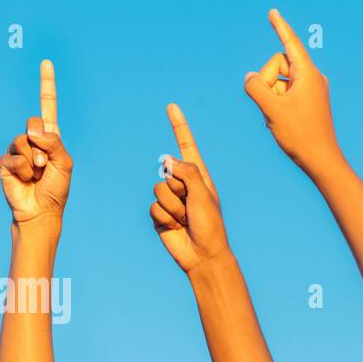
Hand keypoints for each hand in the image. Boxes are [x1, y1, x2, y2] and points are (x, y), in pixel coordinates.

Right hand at [0, 60, 72, 224]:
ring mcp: (17, 150)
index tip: (46, 62)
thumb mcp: (64, 162)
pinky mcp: (5, 162)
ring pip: (22, 141)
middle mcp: (32, 139)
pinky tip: (25, 179)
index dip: (46, 84)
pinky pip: (12, 157)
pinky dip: (22, 170)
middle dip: (41, 143)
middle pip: (33, 122)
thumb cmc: (56, 189)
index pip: (47, 105)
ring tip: (37, 174)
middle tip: (45, 164)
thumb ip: (53, 142)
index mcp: (50, 136)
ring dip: (33, 161)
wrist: (40, 211)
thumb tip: (33, 130)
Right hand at [150, 104, 230, 273]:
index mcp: (198, 175)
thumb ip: (187, 173)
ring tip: (185, 219)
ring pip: (158, 190)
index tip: (171, 106)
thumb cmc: (210, 224)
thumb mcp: (204, 194)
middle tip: (192, 208)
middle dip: (178, 190)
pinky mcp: (159, 214)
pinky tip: (175, 227)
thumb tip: (166, 160)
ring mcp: (170, 199)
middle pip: (167, 172)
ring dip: (172, 207)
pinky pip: (153, 207)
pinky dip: (165, 217)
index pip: (186, 145)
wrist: (202, 254)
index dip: (178, 126)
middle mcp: (182, 183)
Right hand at [243, 9, 342, 174]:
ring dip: (271, 95)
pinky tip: (281, 121)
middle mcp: (312, 77)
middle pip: (278, 65)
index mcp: (307, 74)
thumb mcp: (271, 110)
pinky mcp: (309, 101)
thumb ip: (255, 88)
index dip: (279, 27)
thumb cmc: (300, 134)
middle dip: (267, 80)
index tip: (272, 12)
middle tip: (269, 105)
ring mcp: (311, 89)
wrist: (320, 158)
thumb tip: (249, 77)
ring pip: (279, 80)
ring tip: (277, 117)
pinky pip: (285, 93)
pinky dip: (277, 103)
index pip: (290, 43)